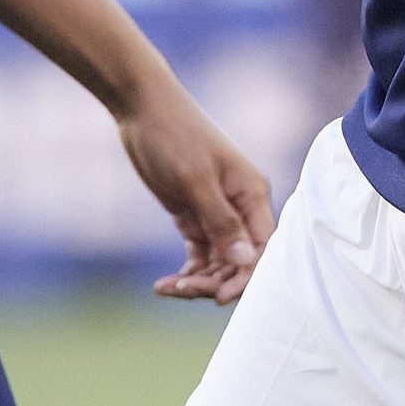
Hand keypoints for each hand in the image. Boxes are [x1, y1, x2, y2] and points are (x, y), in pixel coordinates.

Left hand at [113, 79, 275, 302]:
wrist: (142, 108)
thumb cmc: (174, 136)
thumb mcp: (195, 179)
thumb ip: (221, 221)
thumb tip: (244, 261)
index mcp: (252, 194)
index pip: (262, 249)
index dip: (245, 278)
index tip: (217, 297)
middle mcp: (241, 207)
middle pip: (239, 261)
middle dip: (215, 281)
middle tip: (182, 288)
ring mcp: (217, 212)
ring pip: (218, 262)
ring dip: (197, 280)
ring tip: (166, 288)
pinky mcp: (194, 215)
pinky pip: (199, 254)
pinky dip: (186, 271)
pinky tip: (163, 284)